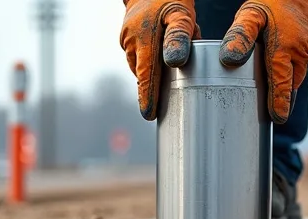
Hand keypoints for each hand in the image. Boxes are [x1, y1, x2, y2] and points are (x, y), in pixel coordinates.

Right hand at [120, 0, 199, 120]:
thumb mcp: (181, 14)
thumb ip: (179, 36)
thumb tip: (175, 62)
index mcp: (144, 39)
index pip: (146, 76)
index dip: (147, 97)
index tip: (149, 115)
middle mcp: (130, 42)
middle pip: (143, 74)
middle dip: (154, 87)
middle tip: (167, 100)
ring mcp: (125, 41)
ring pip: (141, 67)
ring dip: (154, 72)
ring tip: (171, 64)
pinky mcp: (125, 40)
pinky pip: (138, 58)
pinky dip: (150, 62)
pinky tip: (162, 57)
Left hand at [218, 1, 307, 123]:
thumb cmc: (272, 4)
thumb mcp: (251, 14)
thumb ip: (241, 35)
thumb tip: (229, 60)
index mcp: (284, 47)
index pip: (282, 82)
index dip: (279, 103)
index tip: (277, 118)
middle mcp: (299, 53)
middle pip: (289, 86)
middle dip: (281, 103)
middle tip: (271, 118)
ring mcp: (307, 54)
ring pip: (294, 81)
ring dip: (284, 93)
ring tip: (271, 107)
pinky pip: (297, 73)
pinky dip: (287, 81)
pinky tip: (275, 87)